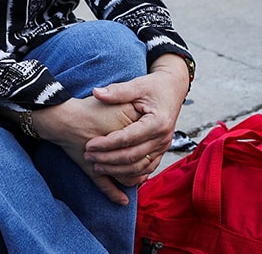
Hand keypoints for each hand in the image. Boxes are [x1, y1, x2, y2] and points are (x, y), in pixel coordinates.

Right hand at [31, 95, 140, 205]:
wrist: (62, 117)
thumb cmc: (88, 108)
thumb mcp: (115, 104)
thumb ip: (133, 111)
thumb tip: (151, 123)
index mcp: (125, 131)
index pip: (144, 143)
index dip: (149, 144)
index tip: (151, 144)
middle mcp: (115, 148)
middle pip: (138, 160)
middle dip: (144, 163)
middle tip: (149, 161)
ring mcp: (103, 161)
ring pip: (126, 175)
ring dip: (133, 178)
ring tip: (140, 178)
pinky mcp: (92, 169)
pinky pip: (106, 185)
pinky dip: (115, 194)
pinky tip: (123, 201)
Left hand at [84, 55, 188, 185]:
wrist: (173, 90)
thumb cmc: (154, 86)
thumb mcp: (138, 85)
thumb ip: (117, 91)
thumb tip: (95, 92)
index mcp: (157, 122)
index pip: (128, 138)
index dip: (107, 143)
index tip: (89, 145)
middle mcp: (163, 138)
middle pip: (132, 157)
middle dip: (108, 159)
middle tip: (88, 156)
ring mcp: (163, 147)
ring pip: (138, 168)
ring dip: (116, 170)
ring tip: (96, 166)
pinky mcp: (161, 151)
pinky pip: (146, 170)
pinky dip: (129, 175)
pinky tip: (113, 174)